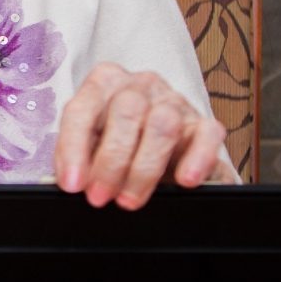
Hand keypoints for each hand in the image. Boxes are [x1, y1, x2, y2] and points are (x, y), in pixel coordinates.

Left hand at [54, 62, 225, 208]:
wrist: (164, 154)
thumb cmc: (117, 145)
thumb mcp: (90, 146)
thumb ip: (78, 157)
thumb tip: (73, 181)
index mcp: (105, 82)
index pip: (83, 107)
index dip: (74, 147)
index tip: (73, 184)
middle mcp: (140, 86)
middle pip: (125, 111)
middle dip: (110, 162)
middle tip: (100, 196)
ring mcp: (175, 102)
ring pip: (162, 124)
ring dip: (143, 168)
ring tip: (129, 199)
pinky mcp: (204, 125)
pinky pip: (208, 134)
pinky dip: (197, 158)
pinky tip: (185, 180)